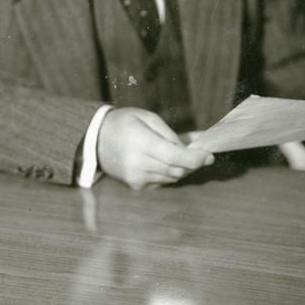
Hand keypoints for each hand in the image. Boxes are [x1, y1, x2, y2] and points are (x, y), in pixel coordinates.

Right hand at [97, 107, 213, 190]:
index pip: (174, 157)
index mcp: (141, 143)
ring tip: (176, 154)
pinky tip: (160, 162)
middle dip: (192, 163)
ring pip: (172, 178)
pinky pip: (162, 182)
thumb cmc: (123, 123)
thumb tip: (191, 148)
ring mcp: (136, 178)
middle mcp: (138, 164)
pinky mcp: (136, 186)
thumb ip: (170, 134)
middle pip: (177, 170)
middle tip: (199, 154)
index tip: (209, 156)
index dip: (196, 159)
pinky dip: (168, 173)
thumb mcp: (147, 118)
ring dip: (181, 168)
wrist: (95, 140)